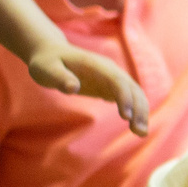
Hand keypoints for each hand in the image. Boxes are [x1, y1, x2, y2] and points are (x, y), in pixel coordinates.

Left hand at [28, 45, 148, 133]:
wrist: (51, 53)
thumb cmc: (46, 62)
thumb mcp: (46, 69)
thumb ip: (59, 78)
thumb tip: (73, 88)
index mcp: (96, 65)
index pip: (116, 80)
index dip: (124, 97)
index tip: (126, 117)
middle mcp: (109, 70)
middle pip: (132, 88)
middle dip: (139, 109)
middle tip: (140, 132)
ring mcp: (112, 78)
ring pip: (135, 94)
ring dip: (141, 112)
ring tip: (141, 133)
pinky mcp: (110, 86)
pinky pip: (129, 99)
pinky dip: (135, 112)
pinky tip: (136, 128)